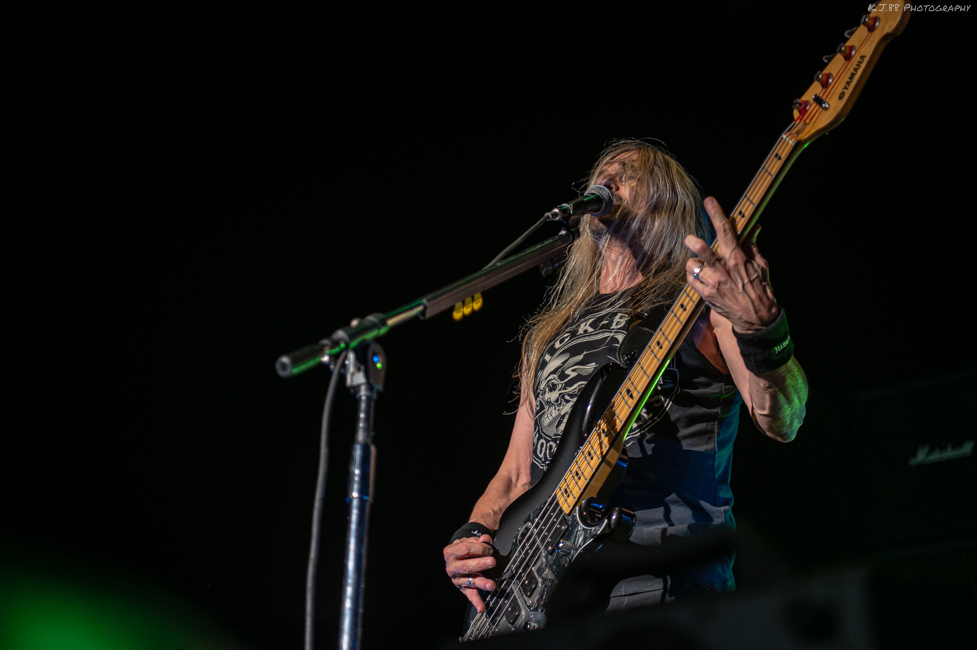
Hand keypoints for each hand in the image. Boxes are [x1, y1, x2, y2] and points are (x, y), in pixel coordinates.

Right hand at [443, 534, 496, 612]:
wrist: (457, 555)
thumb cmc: (464, 548)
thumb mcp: (470, 540)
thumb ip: (479, 540)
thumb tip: (485, 539)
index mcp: (451, 552)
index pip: (465, 549)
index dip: (479, 548)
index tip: (489, 548)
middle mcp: (452, 567)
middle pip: (467, 566)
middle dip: (480, 564)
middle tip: (492, 561)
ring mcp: (457, 579)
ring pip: (470, 581)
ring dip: (482, 583)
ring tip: (491, 585)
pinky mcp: (463, 588)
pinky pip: (470, 595)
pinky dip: (477, 602)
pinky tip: (482, 607)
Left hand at [684, 197, 778, 332]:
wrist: (756, 317)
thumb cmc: (759, 288)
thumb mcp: (761, 265)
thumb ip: (752, 245)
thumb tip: (753, 228)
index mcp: (737, 258)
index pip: (726, 231)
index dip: (717, 214)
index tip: (709, 201)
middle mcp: (723, 268)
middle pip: (701, 249)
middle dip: (692, 241)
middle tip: (689, 239)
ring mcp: (713, 282)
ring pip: (691, 264)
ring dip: (693, 262)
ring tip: (700, 265)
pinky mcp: (706, 295)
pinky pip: (690, 279)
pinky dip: (692, 276)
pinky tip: (700, 277)